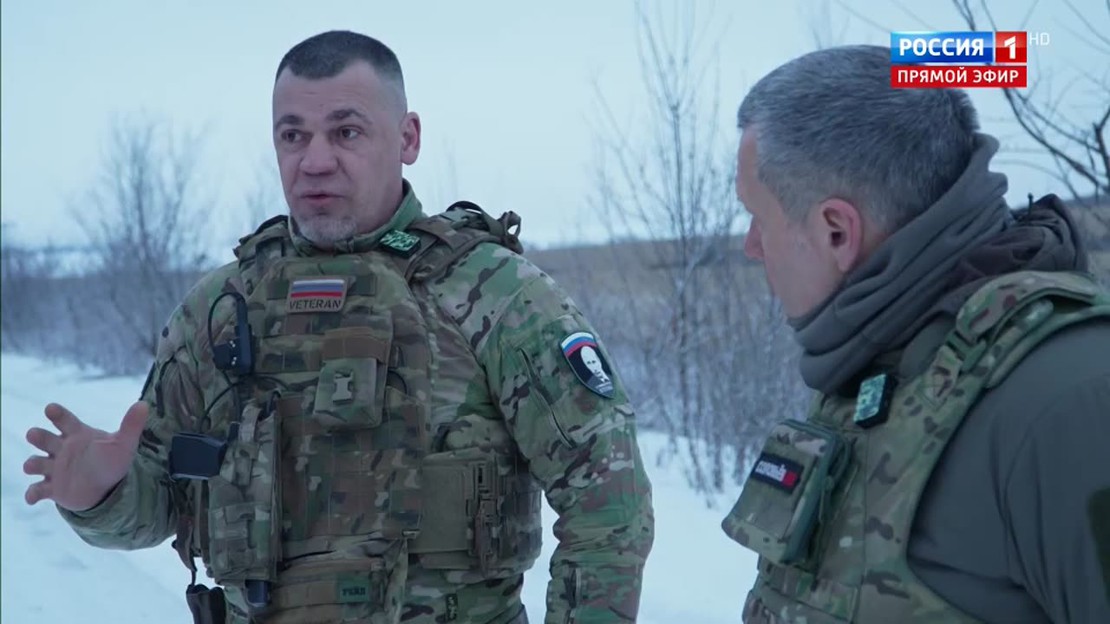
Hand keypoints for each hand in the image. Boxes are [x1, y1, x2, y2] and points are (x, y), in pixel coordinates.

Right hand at [23, 401, 148, 511]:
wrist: (106, 487)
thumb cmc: (112, 459)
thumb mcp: (124, 443)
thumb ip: (131, 424)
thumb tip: (144, 404)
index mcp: (77, 434)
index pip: (64, 420)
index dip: (56, 414)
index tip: (50, 408)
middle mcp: (61, 449)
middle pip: (43, 438)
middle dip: (37, 436)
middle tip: (34, 434)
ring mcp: (54, 468)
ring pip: (36, 463)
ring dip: (32, 464)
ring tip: (32, 466)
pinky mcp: (52, 488)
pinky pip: (37, 490)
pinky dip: (32, 493)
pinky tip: (32, 497)